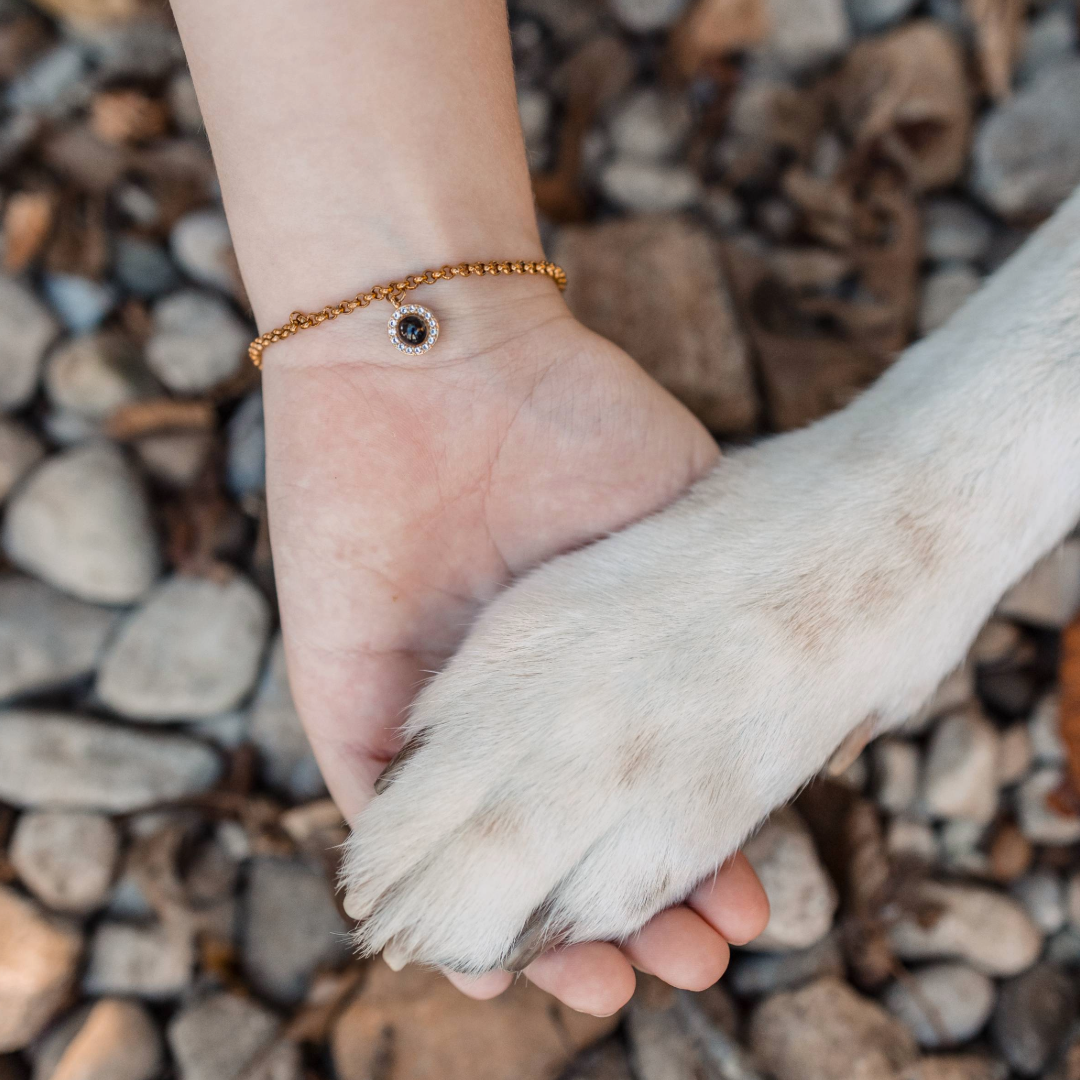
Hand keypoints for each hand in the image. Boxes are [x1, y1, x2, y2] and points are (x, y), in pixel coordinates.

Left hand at [261, 277, 768, 1014]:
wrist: (448, 353)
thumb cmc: (577, 418)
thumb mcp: (673, 522)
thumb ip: (705, 610)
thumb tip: (801, 702)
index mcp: (585, 666)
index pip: (632, 787)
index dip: (691, 854)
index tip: (748, 903)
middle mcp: (506, 703)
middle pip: (554, 839)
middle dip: (622, 911)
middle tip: (688, 962)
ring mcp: (426, 708)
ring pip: (470, 855)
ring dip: (530, 929)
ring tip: (606, 982)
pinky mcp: (350, 699)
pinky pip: (378, 821)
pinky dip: (423, 893)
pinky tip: (479, 958)